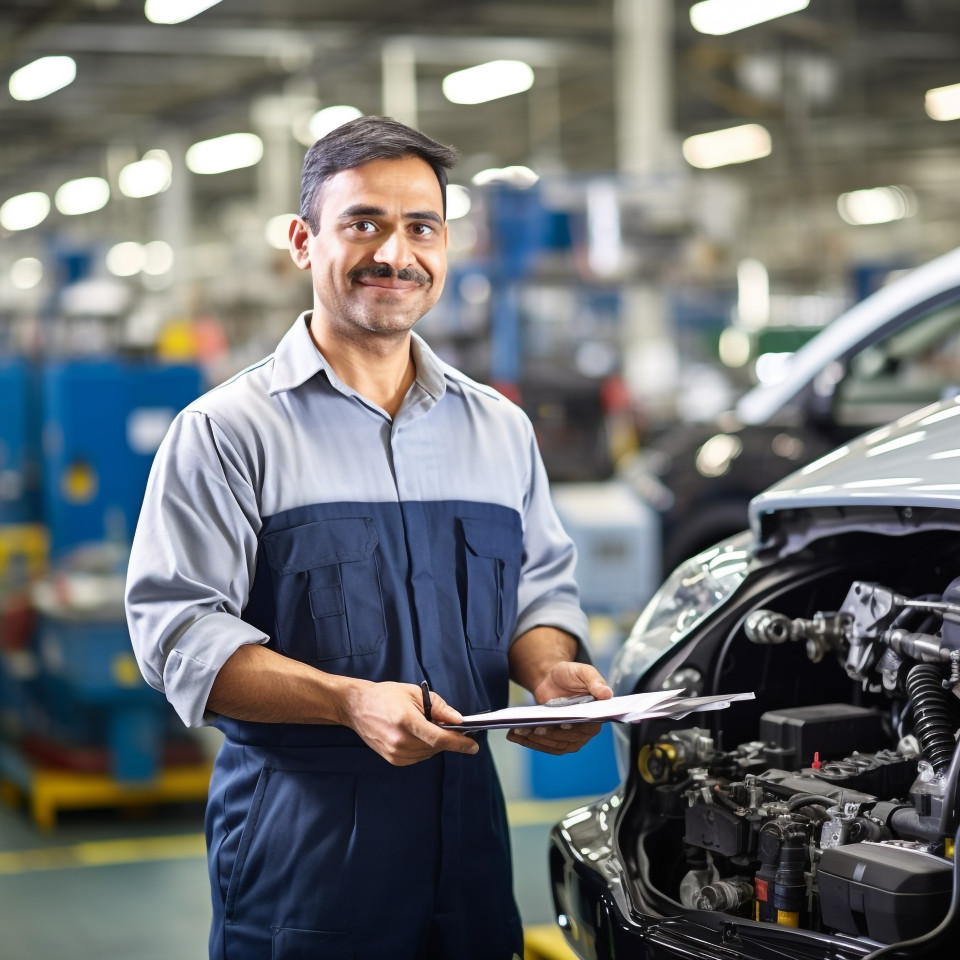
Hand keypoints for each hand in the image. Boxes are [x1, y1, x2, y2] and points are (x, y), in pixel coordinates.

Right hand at [342, 681, 479, 765]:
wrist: (357, 707)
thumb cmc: (385, 696)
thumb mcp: (415, 693)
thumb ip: (439, 707)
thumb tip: (458, 720)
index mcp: (406, 720)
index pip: (439, 739)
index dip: (459, 744)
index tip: (473, 746)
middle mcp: (400, 740)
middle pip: (436, 747)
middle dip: (448, 739)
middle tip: (452, 727)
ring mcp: (395, 753)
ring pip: (428, 754)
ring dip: (435, 743)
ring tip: (427, 726)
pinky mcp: (392, 759)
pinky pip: (418, 757)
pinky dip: (424, 748)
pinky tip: (418, 735)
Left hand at [506, 661, 612, 754]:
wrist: (552, 677)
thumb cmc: (569, 673)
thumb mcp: (583, 671)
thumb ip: (595, 681)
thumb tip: (607, 694)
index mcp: (596, 714)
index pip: (588, 725)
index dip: (575, 727)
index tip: (563, 724)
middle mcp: (586, 729)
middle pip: (569, 739)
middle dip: (551, 735)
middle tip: (536, 728)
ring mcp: (571, 737)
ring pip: (555, 745)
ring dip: (537, 741)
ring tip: (520, 732)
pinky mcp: (556, 738)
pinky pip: (545, 745)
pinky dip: (530, 742)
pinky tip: (516, 736)